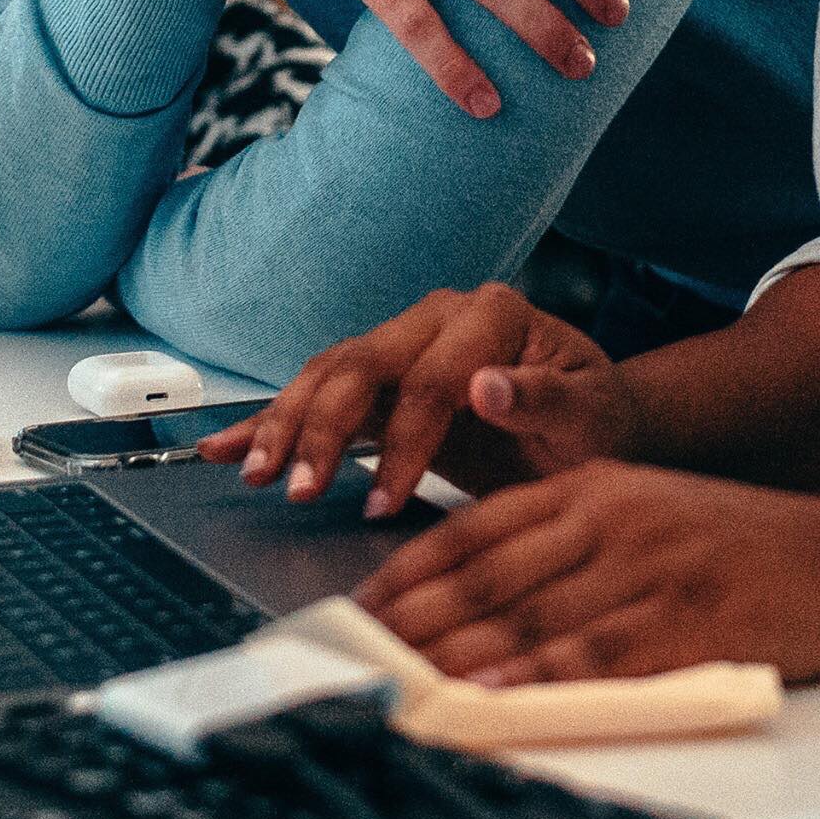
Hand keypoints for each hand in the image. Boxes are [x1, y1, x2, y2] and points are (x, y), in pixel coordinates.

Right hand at [200, 283, 639, 513]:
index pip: (432, 377)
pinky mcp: (377, 380)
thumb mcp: (589, 417)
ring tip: (255, 474)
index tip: (384, 502)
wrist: (587, 424)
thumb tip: (487, 385)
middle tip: (297, 487)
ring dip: (285, 426)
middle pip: (362, 365)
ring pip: (327, 376)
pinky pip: (315, 395)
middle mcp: (438, 317)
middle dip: (322, 429)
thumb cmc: (593, 422)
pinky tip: (225, 446)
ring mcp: (402, 343)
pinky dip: (269, 422)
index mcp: (493, 315)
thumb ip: (544, 401)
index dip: (405, 443)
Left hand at [353, 463, 819, 686]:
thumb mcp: (650, 512)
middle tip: (352, 654)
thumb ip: (571, 539)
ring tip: (391, 681)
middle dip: (412, 617)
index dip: (413, 569)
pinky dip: (528, 676)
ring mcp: (648, 572)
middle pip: (487, 573)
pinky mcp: (683, 625)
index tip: (363, 607)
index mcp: (597, 487)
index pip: (480, 526)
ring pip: (526, 615)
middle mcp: (614, 520)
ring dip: (449, 652)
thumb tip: (481, 596)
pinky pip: (588, 656)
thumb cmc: (746, 547)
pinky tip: (482, 693)